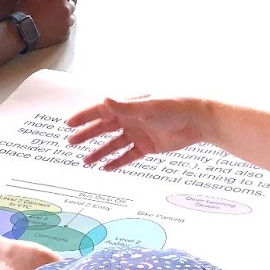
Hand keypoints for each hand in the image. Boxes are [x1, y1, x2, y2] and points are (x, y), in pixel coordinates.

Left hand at [0, 231, 61, 269]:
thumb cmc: (36, 268)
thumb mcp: (13, 251)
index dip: (2, 246)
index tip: (10, 240)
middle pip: (10, 265)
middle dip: (15, 255)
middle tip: (23, 245)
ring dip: (29, 261)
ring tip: (38, 252)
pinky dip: (40, 267)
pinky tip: (49, 263)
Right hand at [16, 0, 75, 48]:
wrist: (21, 32)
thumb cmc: (24, 11)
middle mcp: (66, 9)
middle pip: (71, 5)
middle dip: (64, 5)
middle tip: (53, 8)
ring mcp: (66, 23)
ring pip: (71, 18)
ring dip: (65, 17)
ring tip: (53, 19)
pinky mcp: (64, 35)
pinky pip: (67, 30)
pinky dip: (62, 28)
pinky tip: (52, 28)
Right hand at [66, 96, 210, 169]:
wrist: (200, 120)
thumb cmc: (176, 106)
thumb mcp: (150, 106)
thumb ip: (127, 106)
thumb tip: (105, 100)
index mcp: (129, 105)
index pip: (101, 111)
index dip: (84, 117)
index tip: (69, 124)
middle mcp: (131, 118)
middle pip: (104, 128)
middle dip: (87, 135)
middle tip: (71, 142)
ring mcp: (139, 133)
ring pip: (114, 144)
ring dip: (100, 151)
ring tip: (85, 161)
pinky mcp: (148, 146)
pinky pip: (128, 155)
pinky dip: (117, 162)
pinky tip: (105, 168)